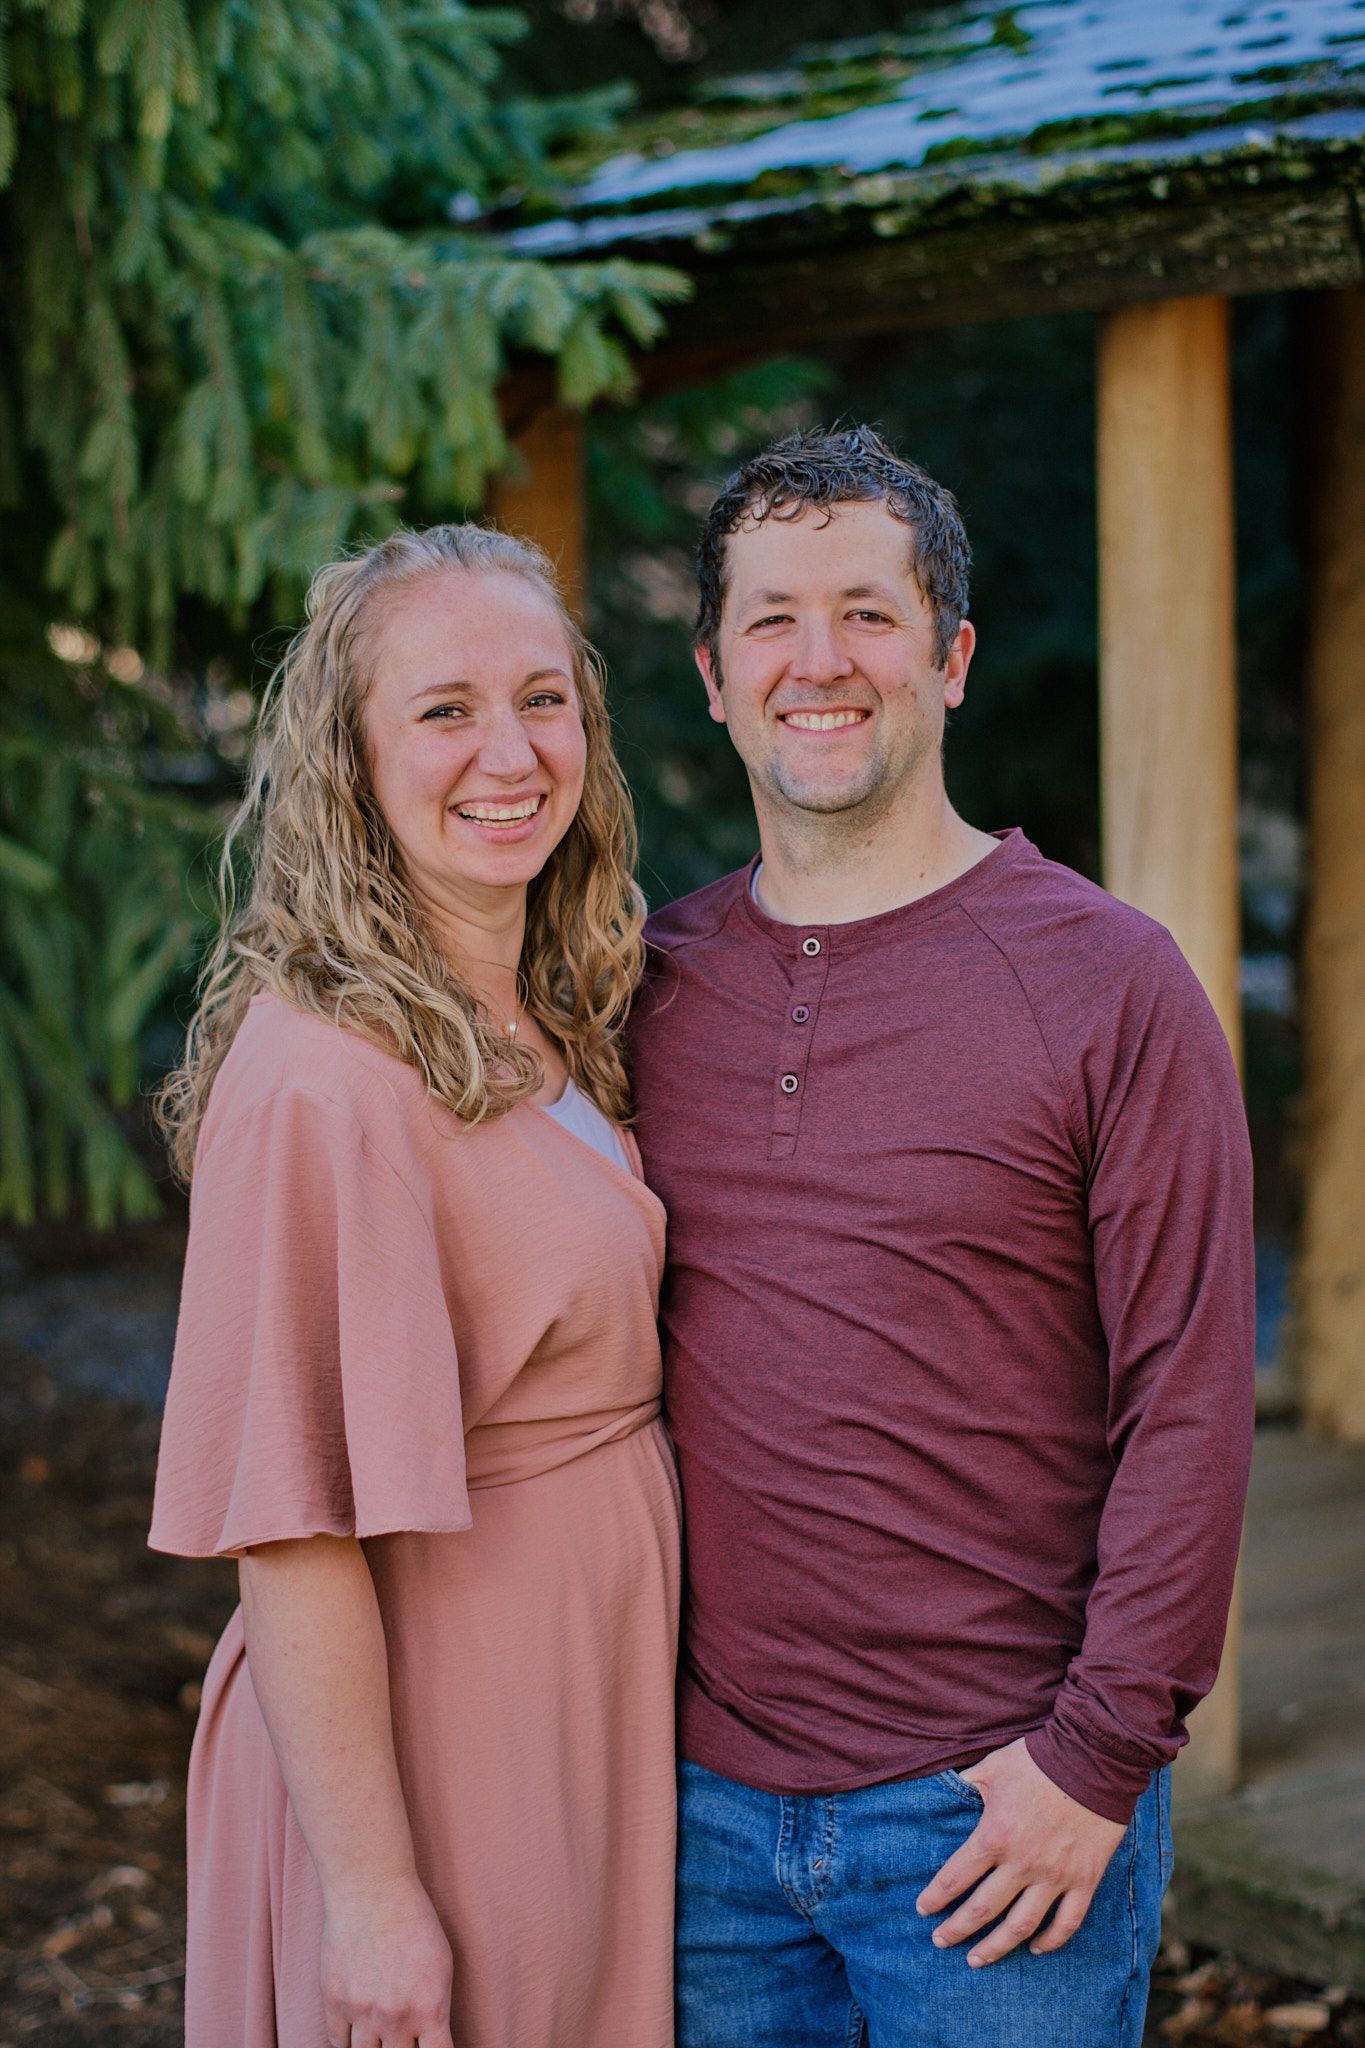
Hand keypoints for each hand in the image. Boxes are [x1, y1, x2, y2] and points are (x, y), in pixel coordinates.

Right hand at [322, 1872, 454, 2047]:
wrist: (373, 1891)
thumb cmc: (414, 1922)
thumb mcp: (442, 1964)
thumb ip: (436, 2009)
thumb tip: (431, 2041)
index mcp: (429, 2007)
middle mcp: (395, 2016)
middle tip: (401, 2040)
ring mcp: (362, 2012)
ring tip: (379, 2038)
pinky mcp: (334, 2003)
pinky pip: (337, 2044)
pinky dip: (347, 2044)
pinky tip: (356, 2035)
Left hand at [915, 1737, 1125, 1966]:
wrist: (1093, 1758)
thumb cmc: (1038, 1759)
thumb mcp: (992, 1766)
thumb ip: (968, 1784)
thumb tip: (950, 1790)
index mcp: (994, 1836)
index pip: (954, 1878)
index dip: (935, 1898)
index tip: (923, 1909)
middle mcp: (1021, 1864)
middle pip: (981, 1910)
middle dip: (956, 1929)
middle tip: (940, 1941)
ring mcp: (1055, 1876)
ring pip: (1020, 1926)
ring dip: (995, 1947)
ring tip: (976, 1960)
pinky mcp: (1084, 1880)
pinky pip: (1067, 1923)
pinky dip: (1050, 1941)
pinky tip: (1034, 1948)